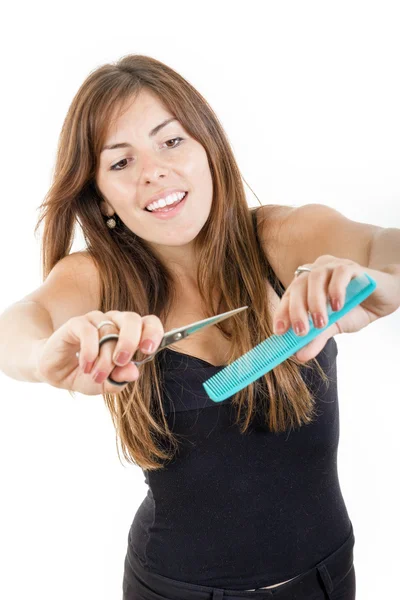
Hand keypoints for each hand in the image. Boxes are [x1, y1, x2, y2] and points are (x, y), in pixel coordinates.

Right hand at [36, 310, 164, 394]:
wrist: (55, 372)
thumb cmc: (85, 374)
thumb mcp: (105, 383)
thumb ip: (119, 379)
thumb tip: (134, 372)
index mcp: (128, 333)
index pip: (149, 323)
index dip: (154, 332)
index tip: (148, 350)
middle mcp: (114, 322)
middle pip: (132, 319)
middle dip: (130, 342)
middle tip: (122, 362)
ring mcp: (95, 320)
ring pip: (109, 331)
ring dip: (104, 359)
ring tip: (96, 375)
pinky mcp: (76, 323)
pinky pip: (88, 331)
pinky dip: (90, 351)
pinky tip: (86, 365)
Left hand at [273, 255, 399, 362]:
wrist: (384, 300)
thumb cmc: (356, 309)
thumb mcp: (333, 326)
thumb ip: (316, 337)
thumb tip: (298, 356)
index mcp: (307, 285)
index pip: (288, 296)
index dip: (282, 312)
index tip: (280, 331)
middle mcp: (316, 271)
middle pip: (298, 285)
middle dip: (297, 310)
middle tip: (301, 331)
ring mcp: (333, 266)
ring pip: (316, 277)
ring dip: (315, 302)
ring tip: (321, 323)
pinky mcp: (351, 266)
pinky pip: (340, 273)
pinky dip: (336, 290)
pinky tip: (338, 306)